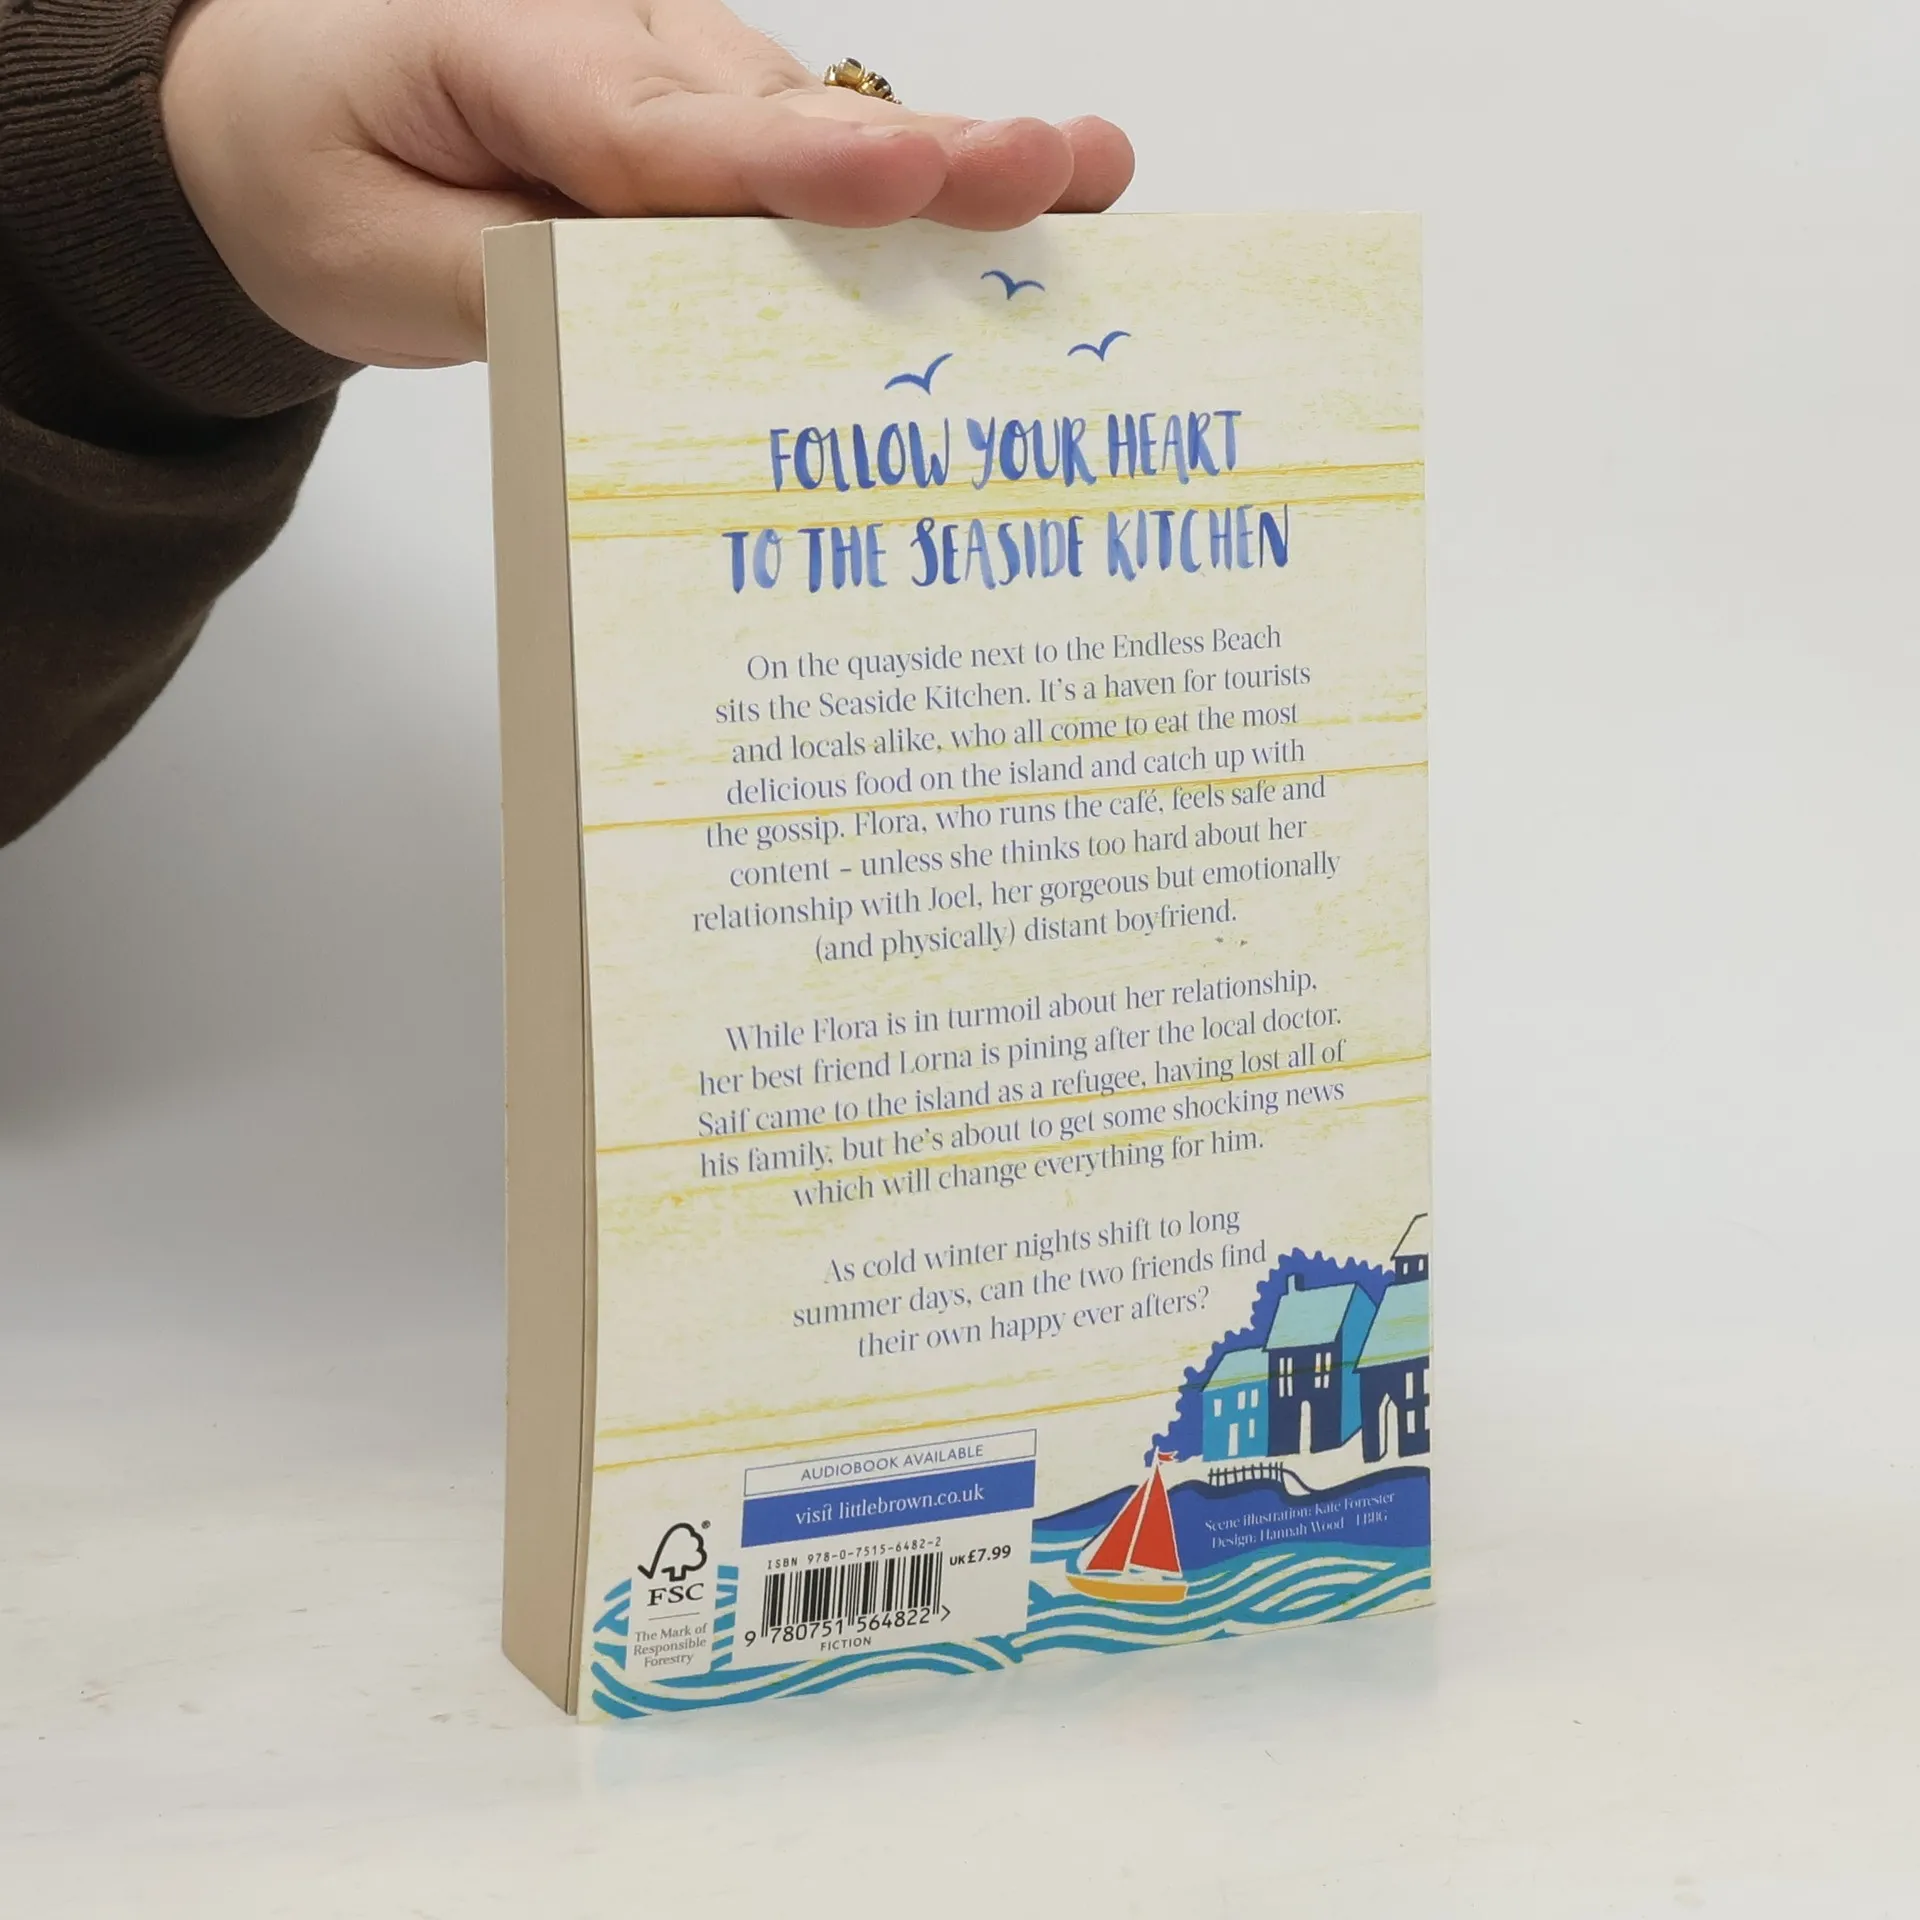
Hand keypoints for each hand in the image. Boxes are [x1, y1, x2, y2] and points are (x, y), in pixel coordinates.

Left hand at [160, 0, 1134, 369]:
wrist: (293, 105)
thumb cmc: (327, 162)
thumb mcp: (371, 254)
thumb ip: (506, 290)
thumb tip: (637, 343)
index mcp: (526, 57)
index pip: (673, 130)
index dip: (798, 164)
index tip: (902, 176)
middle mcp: (637, 57)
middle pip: (794, 120)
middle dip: (932, 154)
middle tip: (1057, 166)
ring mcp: (691, 90)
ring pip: (830, 136)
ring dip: (959, 174)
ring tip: (1089, 182)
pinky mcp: (721, 134)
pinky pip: (822, 166)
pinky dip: (920, 203)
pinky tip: (1033, 209)